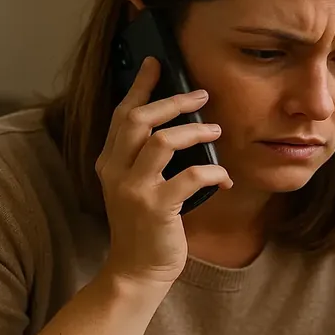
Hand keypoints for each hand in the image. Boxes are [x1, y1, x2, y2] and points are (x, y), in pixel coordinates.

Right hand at [96, 57, 232, 285]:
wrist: (136, 271)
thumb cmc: (144, 227)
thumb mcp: (136, 186)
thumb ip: (145, 158)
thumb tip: (178, 126)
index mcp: (109, 162)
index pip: (122, 114)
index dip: (141, 86)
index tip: (157, 63)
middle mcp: (115, 171)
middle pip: (139, 119)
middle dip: (173, 100)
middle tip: (201, 94)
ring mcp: (134, 189)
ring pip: (162, 141)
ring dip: (195, 131)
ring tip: (216, 131)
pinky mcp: (157, 208)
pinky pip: (191, 176)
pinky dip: (213, 172)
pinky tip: (225, 177)